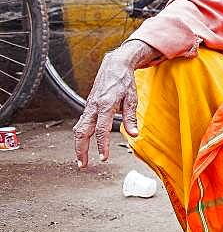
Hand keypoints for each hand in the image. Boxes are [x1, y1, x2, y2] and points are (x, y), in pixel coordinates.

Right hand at [72, 40, 153, 168]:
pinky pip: (82, 123)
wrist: (114, 66)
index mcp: (106, 105)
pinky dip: (81, 136)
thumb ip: (131, 117)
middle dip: (81, 150)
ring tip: (81, 159)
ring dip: (78, 145)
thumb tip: (134, 134)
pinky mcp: (88, 106)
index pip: (102, 130)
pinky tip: (83, 144)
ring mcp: (89, 106)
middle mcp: (94, 107)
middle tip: (83, 165)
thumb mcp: (132, 98)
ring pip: (79, 129)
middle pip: (82, 132)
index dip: (102, 146)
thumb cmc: (124, 81)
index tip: (104, 158)